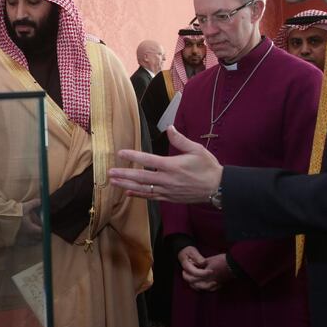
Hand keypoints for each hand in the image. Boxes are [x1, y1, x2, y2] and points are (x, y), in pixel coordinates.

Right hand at [16, 198, 42, 241]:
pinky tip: (24, 237)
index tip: (46, 227)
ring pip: (32, 243)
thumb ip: (33, 204)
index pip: (43, 232)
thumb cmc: (13, 216)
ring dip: (34, 239)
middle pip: (39, 239)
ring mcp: (22, 241)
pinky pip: (24, 244)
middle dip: (41, 235)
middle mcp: (28, 237)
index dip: (46, 229)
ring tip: (33, 234)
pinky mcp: (15, 242)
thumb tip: (40, 200)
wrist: (0, 222)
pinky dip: (26, 241)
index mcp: (32, 229)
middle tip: (40, 230)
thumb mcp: (24, 207)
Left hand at [108, 126, 223, 202]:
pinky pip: (150, 197)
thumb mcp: (196, 150)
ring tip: (113, 182)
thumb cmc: (208, 167)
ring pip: (142, 189)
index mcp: (172, 166)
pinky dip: (138, 195)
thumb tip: (169, 128)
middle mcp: (167, 180)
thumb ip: (180, 140)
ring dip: (126, 185)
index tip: (120, 153)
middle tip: (109, 172)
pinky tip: (128, 193)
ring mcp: (167, 191)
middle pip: (140, 177)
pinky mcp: (169, 198)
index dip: (133, 156)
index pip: (148, 160)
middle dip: (123, 174)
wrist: (218, 188)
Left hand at [178, 247, 232, 291]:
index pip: (193, 278)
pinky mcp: (219, 285)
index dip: (187, 275)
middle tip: (186, 276)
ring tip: (192, 281)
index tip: (184, 271)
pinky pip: (210, 290)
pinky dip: (204, 288)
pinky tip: (202, 285)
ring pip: (202, 289)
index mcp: (206, 274)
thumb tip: (195, 265)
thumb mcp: (209, 260)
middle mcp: (209, 281)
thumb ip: (201, 264)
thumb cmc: (222, 260)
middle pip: (196, 285)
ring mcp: (215, 284)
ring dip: (196, 286)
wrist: (234, 264)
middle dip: (189, 281)